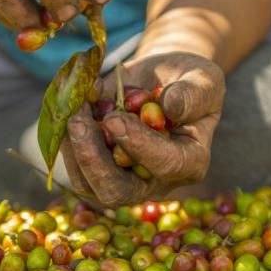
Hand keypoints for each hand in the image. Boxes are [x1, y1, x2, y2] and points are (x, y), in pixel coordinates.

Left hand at [61, 52, 224, 206]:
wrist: (163, 78)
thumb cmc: (188, 80)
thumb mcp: (202, 78)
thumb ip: (193, 93)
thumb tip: (171, 106)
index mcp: (189, 162)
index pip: (164, 165)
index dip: (138, 144)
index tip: (115, 118)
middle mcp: (154, 181)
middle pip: (116, 191)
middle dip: (92, 160)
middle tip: (78, 121)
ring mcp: (123, 178)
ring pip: (87, 184)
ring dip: (73, 147)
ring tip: (76, 107)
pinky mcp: (99, 168)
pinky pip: (74, 166)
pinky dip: (67, 138)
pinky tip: (77, 106)